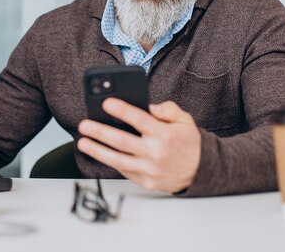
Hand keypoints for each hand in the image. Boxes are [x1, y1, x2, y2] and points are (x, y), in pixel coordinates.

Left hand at [77, 98, 200, 192]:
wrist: (202, 172)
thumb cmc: (189, 143)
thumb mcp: (184, 120)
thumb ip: (167, 109)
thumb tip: (148, 106)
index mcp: (165, 134)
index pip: (139, 119)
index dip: (121, 110)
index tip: (106, 103)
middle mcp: (156, 153)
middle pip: (122, 141)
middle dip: (100, 132)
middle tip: (85, 125)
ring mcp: (150, 169)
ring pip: (117, 159)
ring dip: (97, 150)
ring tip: (83, 142)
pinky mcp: (146, 181)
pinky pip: (123, 170)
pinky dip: (109, 162)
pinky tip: (98, 153)